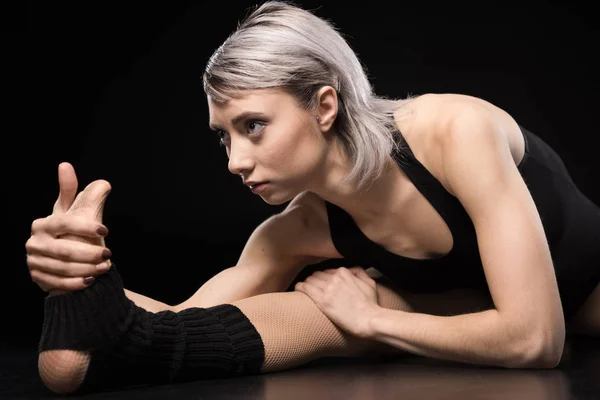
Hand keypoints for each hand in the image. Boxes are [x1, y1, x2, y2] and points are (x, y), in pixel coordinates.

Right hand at [25, 162, 112, 294]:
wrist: (64, 260)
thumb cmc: (72, 232)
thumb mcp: (75, 211)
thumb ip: (75, 193)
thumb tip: (75, 170)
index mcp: (44, 223)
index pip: (65, 223)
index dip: (85, 227)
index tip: (105, 231)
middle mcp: (35, 242)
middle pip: (66, 249)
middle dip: (90, 253)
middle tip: (108, 254)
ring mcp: (34, 261)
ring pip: (64, 268)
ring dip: (88, 268)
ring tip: (105, 266)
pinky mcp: (38, 278)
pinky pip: (59, 283)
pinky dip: (78, 282)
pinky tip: (91, 279)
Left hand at [294, 266, 381, 338]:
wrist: (369, 320)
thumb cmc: (371, 304)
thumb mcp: (370, 283)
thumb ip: (359, 272)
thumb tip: (352, 269)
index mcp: (344, 272)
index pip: (328, 271)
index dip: (325, 277)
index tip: (323, 282)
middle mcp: (335, 278)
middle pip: (318, 275)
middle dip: (315, 280)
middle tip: (313, 286)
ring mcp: (328, 289)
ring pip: (310, 280)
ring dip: (307, 283)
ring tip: (304, 288)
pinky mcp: (322, 301)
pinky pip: (305, 288)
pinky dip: (300, 287)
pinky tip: (298, 288)